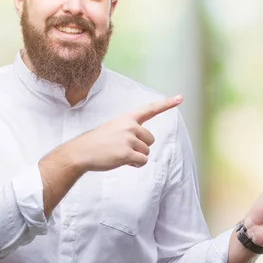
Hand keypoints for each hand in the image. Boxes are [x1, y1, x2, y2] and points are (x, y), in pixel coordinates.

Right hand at [49, 95, 182, 171]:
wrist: (81, 152)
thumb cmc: (98, 142)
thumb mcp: (114, 129)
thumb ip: (131, 132)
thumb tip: (143, 147)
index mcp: (127, 118)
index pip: (150, 109)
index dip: (167, 104)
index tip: (181, 97)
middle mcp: (130, 126)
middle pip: (150, 140)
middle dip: (141, 147)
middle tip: (122, 148)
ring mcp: (129, 139)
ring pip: (146, 152)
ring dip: (136, 157)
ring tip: (119, 154)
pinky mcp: (127, 153)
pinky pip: (142, 161)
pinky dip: (136, 164)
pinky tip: (123, 162)